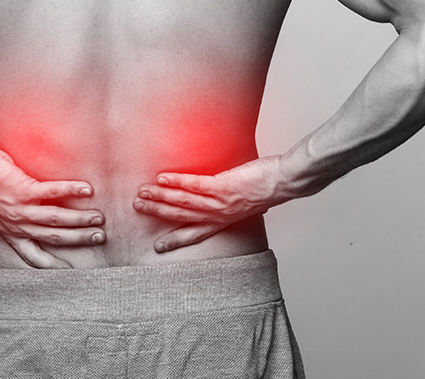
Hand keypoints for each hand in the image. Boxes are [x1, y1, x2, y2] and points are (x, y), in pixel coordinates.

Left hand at [0, 146, 104, 268]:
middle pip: (53, 237)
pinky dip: (71, 190)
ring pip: (56, 219)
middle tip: (99, 237)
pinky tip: (87, 189)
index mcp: (10, 231)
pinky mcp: (24, 189)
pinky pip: (53, 192)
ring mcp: (21, 207)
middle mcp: (17, 223)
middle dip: (78, 239)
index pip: (32, 254)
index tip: (70, 270)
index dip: (51, 265)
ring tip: (98, 217)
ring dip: (80, 219)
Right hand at [133, 156, 283, 253]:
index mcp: (224, 220)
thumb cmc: (269, 187)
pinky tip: (163, 177)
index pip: (196, 232)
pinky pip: (195, 184)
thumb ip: (233, 202)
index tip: (159, 247)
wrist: (285, 180)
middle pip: (183, 216)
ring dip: (161, 197)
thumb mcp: (249, 202)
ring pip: (184, 201)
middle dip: (159, 213)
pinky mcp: (222, 186)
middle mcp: (219, 214)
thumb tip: (225, 196)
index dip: (176, 239)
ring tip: (142, 192)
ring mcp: (220, 201)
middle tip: (138, 208)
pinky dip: (177, 181)